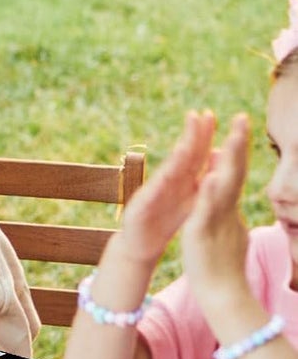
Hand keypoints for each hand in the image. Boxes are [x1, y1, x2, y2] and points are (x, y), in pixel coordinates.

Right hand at [109, 109, 216, 268]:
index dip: (205, 135)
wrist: (139, 244)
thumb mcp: (188, 197)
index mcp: (182, 179)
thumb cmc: (164, 220)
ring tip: (187, 140)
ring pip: (169, 171)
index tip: (212, 116)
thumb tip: (219, 156)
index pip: (197, 153)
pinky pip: (154, 194)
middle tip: (199, 115)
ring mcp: (154, 192)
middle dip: (192, 135)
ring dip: (177, 155)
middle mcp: (168, 181)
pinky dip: (162, 184)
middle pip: (183, 155)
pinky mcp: (142, 206)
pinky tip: (168, 174)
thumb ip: (200, 176)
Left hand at [181, 114, 252, 313]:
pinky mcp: (203, 234)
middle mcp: (227, 212)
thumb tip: (224, 187)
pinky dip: (210, 194)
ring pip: (225, 188)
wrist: (224, 296)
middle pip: (235, 173)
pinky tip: (210, 176)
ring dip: (228, 162)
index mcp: (228, 209)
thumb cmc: (225, 265)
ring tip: (231, 137)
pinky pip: (206, 212)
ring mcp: (218, 222)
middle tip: (242, 118)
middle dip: (238, 145)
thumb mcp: (227, 230)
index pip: (234, 174)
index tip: (239, 124)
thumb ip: (226, 208)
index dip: (237, 149)